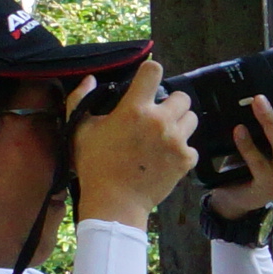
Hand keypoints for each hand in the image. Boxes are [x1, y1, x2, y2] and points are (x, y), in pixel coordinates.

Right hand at [71, 58, 199, 228]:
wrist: (114, 202)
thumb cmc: (94, 165)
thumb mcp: (80, 129)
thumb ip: (80, 99)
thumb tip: (90, 79)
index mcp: (134, 109)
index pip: (154, 71)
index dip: (151, 73)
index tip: (147, 82)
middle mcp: (160, 121)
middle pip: (183, 97)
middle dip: (171, 103)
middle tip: (158, 116)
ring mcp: (176, 141)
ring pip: (192, 119)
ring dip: (180, 124)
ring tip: (164, 135)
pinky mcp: (186, 159)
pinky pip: (192, 146)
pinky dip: (182, 150)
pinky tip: (165, 157)